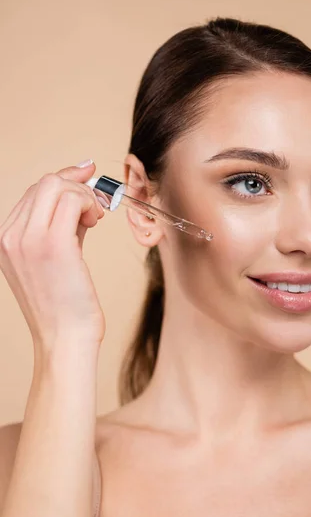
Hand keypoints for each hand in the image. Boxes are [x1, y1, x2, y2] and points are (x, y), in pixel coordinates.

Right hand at [0, 160, 106, 348]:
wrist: (64, 339)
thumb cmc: (64, 305)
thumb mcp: (54, 258)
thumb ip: (61, 225)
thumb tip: (80, 194)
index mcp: (4, 240)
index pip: (33, 194)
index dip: (63, 182)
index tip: (84, 177)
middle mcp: (9, 237)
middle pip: (43, 184)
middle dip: (76, 186)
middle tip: (95, 206)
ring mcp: (27, 239)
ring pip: (56, 185)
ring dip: (84, 195)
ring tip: (94, 218)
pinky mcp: (52, 244)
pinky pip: (72, 200)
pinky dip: (89, 203)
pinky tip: (95, 221)